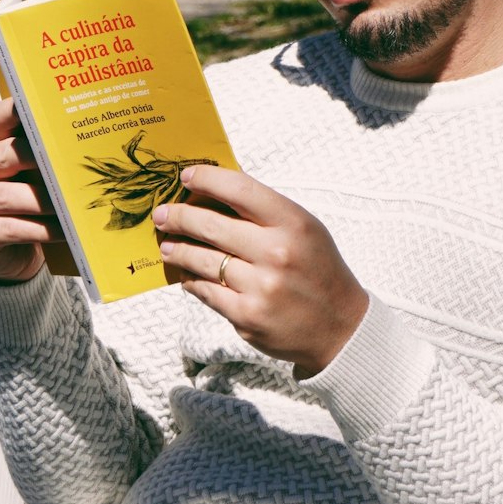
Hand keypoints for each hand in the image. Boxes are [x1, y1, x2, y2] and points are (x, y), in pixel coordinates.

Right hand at [0, 98, 63, 283]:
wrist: (7, 253)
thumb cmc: (22, 205)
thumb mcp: (29, 174)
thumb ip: (42, 155)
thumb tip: (80, 144)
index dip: (18, 110)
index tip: (43, 106)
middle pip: (3, 155)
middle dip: (38, 158)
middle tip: (67, 162)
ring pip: (9, 196)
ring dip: (45, 200)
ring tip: (71, 203)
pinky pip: (12, 228)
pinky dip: (42, 230)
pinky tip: (64, 230)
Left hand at [153, 166, 368, 377]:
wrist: (340, 327)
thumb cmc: (318, 270)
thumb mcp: (305, 229)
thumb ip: (266, 212)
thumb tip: (215, 193)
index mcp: (293, 223)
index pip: (240, 190)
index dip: (207, 179)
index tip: (186, 176)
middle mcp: (277, 253)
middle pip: (211, 225)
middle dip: (179, 217)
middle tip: (162, 215)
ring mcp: (261, 287)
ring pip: (202, 260)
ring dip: (178, 250)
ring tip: (168, 245)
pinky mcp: (247, 317)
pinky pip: (206, 292)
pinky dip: (192, 280)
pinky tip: (187, 274)